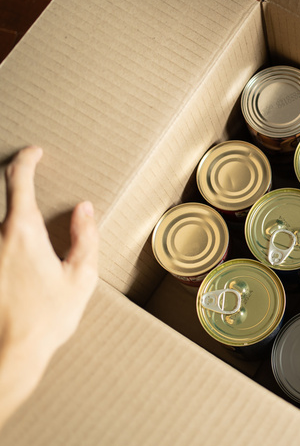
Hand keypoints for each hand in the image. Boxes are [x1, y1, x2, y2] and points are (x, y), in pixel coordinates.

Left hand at [0, 146, 98, 425]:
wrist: (10, 353)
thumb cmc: (48, 318)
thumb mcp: (80, 277)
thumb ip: (85, 237)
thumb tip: (84, 209)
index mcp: (23, 233)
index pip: (19, 182)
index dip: (27, 161)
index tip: (35, 152)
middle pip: (6, 204)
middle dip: (21, 194)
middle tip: (36, 197)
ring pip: (1, 228)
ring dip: (16, 227)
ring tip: (35, 249)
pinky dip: (10, 247)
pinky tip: (24, 270)